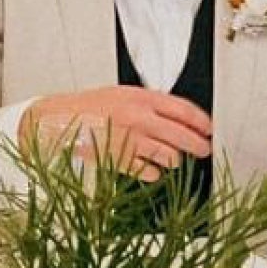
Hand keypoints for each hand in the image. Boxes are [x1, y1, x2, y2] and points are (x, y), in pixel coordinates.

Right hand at [23, 87, 212, 178]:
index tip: (209, 129)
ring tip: (170, 157)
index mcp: (141, 97)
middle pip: (183, 135)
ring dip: (173, 159)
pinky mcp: (121, 161)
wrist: (57, 121)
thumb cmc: (88, 107)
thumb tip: (180, 118)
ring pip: (170, 156)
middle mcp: (139, 118)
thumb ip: (150, 104)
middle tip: (203, 149)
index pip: (184, 110)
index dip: (202, 122)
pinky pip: (151, 172)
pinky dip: (153, 172)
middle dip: (198, 145)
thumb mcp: (122, 94)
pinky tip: (149, 167)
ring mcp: (131, 141)